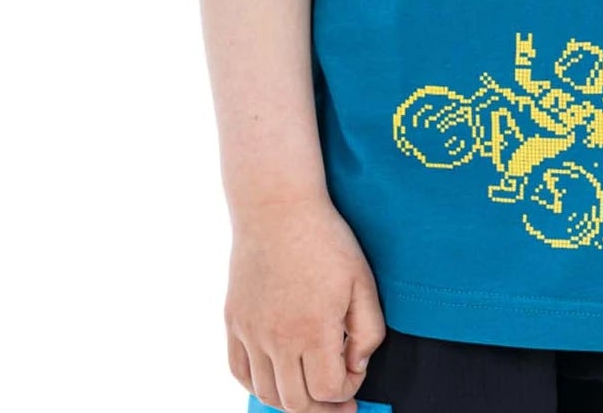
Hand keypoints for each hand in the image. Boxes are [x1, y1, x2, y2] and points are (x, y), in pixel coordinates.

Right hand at [226, 196, 386, 410]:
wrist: (276, 208)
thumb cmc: (325, 241)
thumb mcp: (362, 283)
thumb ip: (368, 332)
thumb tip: (356, 365)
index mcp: (313, 330)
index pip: (329, 391)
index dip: (348, 390)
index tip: (355, 370)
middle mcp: (277, 338)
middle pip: (296, 403)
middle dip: (322, 407)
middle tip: (337, 399)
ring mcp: (250, 332)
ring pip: (267, 394)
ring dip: (291, 401)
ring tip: (308, 390)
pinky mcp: (233, 321)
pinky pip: (239, 372)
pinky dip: (258, 385)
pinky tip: (277, 376)